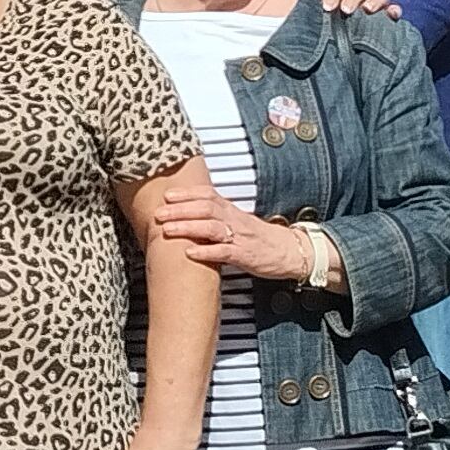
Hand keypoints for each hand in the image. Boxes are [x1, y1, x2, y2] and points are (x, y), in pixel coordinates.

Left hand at [153, 190, 309, 282]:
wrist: (290, 252)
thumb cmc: (261, 238)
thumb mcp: (238, 222)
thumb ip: (217, 216)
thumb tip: (191, 214)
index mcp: (232, 211)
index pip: (208, 195)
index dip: (187, 194)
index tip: (167, 195)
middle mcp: (235, 220)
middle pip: (205, 208)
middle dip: (180, 209)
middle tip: (159, 213)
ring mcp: (240, 237)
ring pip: (211, 227)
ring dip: (187, 227)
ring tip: (167, 230)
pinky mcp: (245, 255)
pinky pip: (224, 252)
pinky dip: (205, 252)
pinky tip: (189, 253)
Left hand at [318, 0, 400, 18]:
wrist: (335, 45)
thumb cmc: (324, 23)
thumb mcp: (315, 10)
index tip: (327, 6)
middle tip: (345, 9)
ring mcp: (376, 3)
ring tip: (368, 9)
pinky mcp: (388, 16)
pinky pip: (394, 9)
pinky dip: (394, 10)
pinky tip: (391, 14)